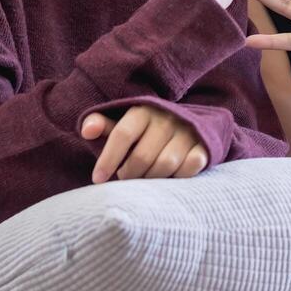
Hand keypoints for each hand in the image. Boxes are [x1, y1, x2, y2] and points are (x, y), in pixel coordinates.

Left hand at [82, 106, 208, 182]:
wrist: (187, 123)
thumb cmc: (146, 130)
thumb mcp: (125, 123)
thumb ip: (103, 126)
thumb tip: (86, 130)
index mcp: (143, 110)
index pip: (122, 134)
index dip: (108, 159)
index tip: (97, 179)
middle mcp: (167, 118)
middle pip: (142, 156)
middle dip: (129, 174)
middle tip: (125, 178)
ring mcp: (187, 132)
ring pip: (165, 165)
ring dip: (151, 179)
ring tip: (145, 178)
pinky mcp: (204, 145)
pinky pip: (190, 167)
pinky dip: (177, 177)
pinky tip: (169, 178)